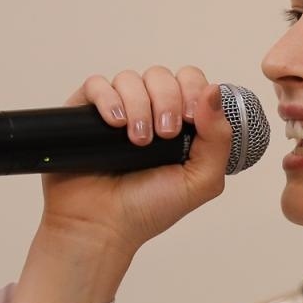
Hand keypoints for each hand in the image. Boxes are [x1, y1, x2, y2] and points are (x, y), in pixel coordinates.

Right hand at [11, 66, 231, 302]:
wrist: (101, 227)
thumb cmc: (149, 208)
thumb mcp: (201, 180)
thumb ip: (218, 139)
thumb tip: (214, 92)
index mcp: (178, 123)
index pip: (190, 82)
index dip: (193, 91)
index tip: (190, 119)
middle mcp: (148, 111)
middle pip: (162, 75)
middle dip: (168, 99)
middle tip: (165, 133)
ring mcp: (116, 110)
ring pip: (130, 78)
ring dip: (139, 105)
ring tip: (138, 141)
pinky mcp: (83, 113)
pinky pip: (97, 84)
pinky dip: (108, 99)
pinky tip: (114, 124)